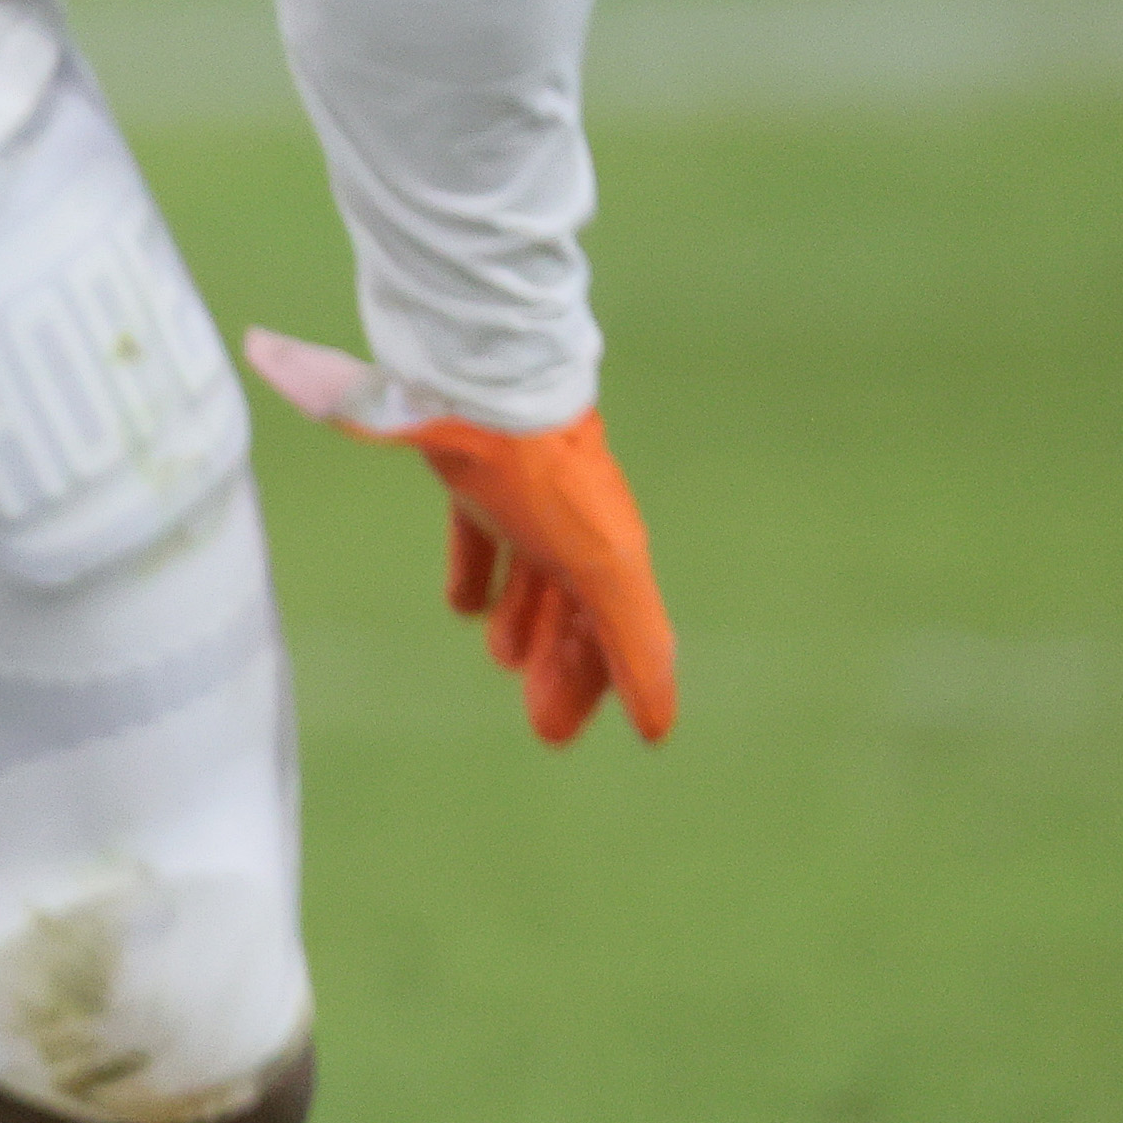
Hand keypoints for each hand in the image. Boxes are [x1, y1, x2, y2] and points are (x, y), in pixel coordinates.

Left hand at [244, 330, 676, 747]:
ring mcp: (526, 504)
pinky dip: (477, 573)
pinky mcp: (474, 480)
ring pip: (531, 579)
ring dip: (524, 622)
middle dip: (563, 667)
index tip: (605, 732)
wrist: (490, 389)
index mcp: (611, 553)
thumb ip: (636, 644)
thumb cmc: (551, 479)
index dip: (610, 685)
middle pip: (575, 614)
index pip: (618, 635)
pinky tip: (463, 607)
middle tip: (546, 726)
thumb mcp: (604, 569)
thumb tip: (659, 731)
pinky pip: (481, 538)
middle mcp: (576, 530)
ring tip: (505, 658)